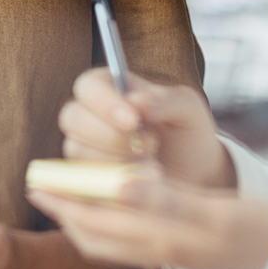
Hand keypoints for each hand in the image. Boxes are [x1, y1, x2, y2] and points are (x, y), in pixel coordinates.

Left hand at [28, 178, 267, 268]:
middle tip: (41, 185)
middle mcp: (163, 248)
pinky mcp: (187, 246)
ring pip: (113, 238)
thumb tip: (119, 184)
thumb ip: (167, 199)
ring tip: (69, 191)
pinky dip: (114, 219)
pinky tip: (119, 198)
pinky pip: (135, 236)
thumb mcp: (217, 212)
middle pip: (97, 236)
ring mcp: (175, 250)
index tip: (36, 183)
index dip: (63, 203)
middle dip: (65, 211)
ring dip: (86, 216)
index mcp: (164, 238)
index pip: (95, 223)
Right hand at [60, 68, 234, 189]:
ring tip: (153, 164)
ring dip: (117, 160)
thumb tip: (137, 102)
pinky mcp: (85, 177)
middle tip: (150, 144)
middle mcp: (89, 114)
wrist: (195, 175)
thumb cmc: (186, 133)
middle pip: (72, 117)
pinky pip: (83, 179)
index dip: (105, 103)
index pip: (88, 86)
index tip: (134, 120)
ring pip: (77, 150)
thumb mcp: (188, 109)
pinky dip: (114, 182)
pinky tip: (141, 181)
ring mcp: (83, 146)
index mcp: (108, 87)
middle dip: (111, 136)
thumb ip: (166, 100)